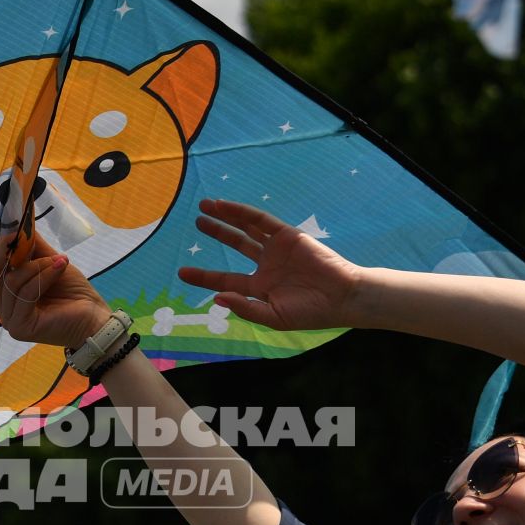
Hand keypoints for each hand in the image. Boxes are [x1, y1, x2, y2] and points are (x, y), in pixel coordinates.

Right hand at [0, 229, 111, 348]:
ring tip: (59, 261)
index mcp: (8, 291)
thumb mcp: (51, 262)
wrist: (94, 319)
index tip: (20, 232)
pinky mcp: (20, 326)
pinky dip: (44, 276)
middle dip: (12, 250)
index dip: (1, 246)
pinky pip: (25, 293)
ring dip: (37, 265)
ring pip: (12, 281)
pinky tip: (60, 267)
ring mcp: (10, 319)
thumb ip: (34, 247)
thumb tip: (21, 225)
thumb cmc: (74, 294)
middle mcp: (4, 306)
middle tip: (28, 238)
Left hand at [181, 199, 363, 330]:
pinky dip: (243, 213)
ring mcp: (276, 249)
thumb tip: (217, 298)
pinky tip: (226, 207)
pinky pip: (261, 221)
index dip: (204, 276)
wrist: (342, 298)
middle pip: (235, 245)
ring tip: (205, 207)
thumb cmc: (311, 312)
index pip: (225, 279)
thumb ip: (245, 308)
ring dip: (226, 218)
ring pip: (246, 229)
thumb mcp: (274, 317)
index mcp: (260, 287)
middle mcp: (266, 265)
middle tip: (198, 223)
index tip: (182, 272)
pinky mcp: (288, 236)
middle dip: (216, 232)